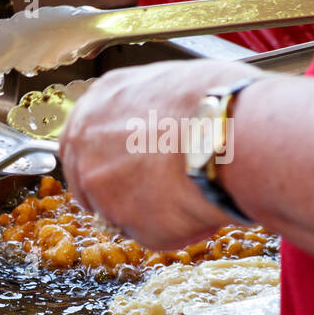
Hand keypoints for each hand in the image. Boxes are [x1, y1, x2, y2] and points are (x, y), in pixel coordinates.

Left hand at [59, 59, 262, 248]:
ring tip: (189, 191)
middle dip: (118, 188)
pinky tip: (196, 207)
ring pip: (114, 208)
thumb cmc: (218, 105)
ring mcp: (97, 184)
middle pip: (88, 177)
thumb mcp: (176, 82)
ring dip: (146, 208)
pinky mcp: (118, 220)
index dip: (108, 155)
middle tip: (156, 187)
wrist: (229, 137)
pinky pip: (144, 231)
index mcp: (99, 102)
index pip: (84, 137)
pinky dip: (170, 227)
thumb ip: (152, 107)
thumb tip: (167, 121)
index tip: (128, 163)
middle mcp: (86, 142)